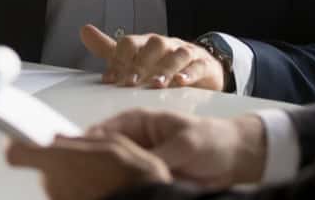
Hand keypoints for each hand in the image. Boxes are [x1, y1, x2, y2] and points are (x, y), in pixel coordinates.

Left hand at [4, 134, 171, 199]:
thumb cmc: (132, 177)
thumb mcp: (112, 143)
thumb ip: (81, 140)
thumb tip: (63, 138)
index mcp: (58, 159)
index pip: (16, 153)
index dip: (17, 144)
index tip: (21, 137)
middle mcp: (53, 183)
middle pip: (44, 167)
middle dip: (60, 160)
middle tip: (85, 157)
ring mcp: (60, 199)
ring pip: (58, 182)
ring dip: (72, 177)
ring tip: (100, 175)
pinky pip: (69, 195)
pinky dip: (80, 190)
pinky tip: (101, 187)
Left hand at [80, 24, 224, 90]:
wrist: (201, 67)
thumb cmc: (161, 63)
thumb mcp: (134, 56)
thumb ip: (110, 49)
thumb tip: (84, 30)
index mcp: (145, 43)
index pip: (129, 43)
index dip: (119, 60)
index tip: (110, 79)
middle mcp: (165, 45)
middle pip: (154, 45)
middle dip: (141, 63)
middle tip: (131, 82)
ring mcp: (185, 53)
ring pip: (177, 55)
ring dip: (166, 69)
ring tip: (157, 84)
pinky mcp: (203, 65)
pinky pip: (198, 66)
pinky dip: (190, 74)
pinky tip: (181, 82)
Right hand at [85, 109, 267, 188]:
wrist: (235, 159)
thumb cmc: (211, 140)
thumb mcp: (183, 145)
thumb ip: (157, 156)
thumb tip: (136, 169)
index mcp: (136, 122)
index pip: (103, 132)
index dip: (88, 146)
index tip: (80, 160)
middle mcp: (133, 142)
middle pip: (104, 154)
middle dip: (96, 167)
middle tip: (88, 181)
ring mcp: (140, 162)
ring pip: (115, 172)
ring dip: (109, 181)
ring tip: (101, 190)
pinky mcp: (148, 180)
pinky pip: (130, 186)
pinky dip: (123, 190)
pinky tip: (116, 194)